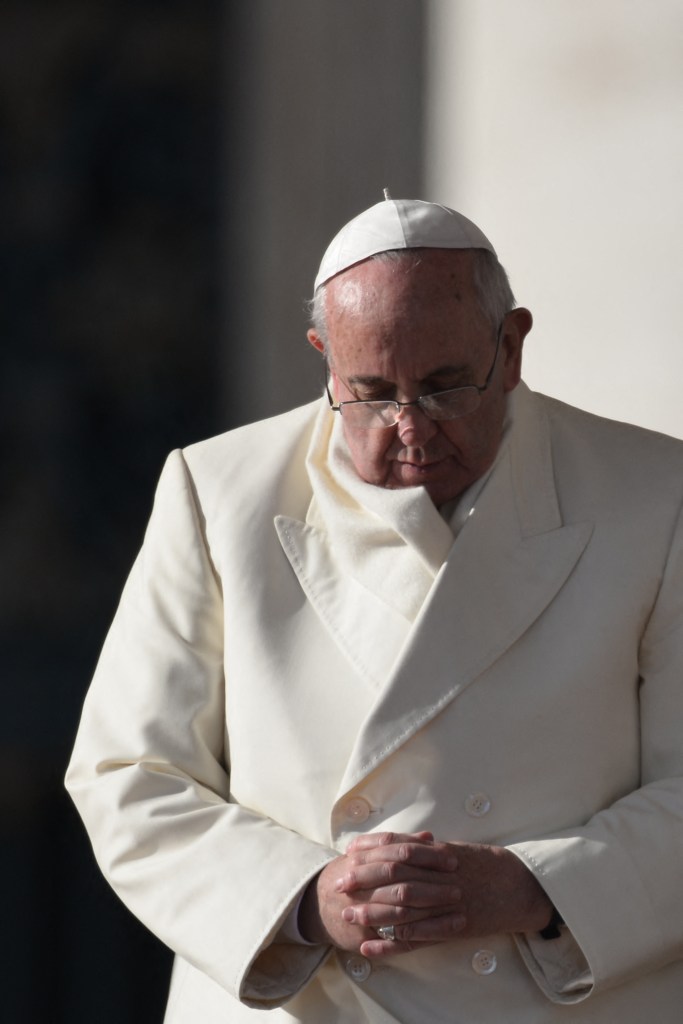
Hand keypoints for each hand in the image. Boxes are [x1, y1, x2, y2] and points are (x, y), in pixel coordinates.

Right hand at [298, 831, 461, 955]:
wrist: (315, 907)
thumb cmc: (350, 877)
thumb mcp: (368, 854)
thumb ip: (398, 845)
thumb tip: (429, 836)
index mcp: (361, 858)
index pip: (397, 851)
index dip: (425, 854)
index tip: (451, 857)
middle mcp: (359, 883)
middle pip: (400, 880)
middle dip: (431, 883)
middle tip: (457, 883)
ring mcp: (361, 910)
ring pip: (400, 910)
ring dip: (431, 910)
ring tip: (458, 907)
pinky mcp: (365, 936)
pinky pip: (396, 939)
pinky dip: (420, 936)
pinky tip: (443, 935)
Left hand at [339, 832, 553, 956]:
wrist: (523, 886)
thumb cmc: (489, 865)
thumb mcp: (458, 848)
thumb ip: (428, 848)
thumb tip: (399, 843)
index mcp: (440, 853)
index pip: (398, 847)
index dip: (371, 850)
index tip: (349, 853)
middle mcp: (441, 876)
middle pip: (395, 876)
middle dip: (364, 880)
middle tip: (339, 884)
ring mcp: (447, 903)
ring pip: (402, 908)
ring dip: (372, 912)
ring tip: (348, 915)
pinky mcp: (453, 928)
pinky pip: (418, 939)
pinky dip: (392, 945)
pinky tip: (371, 947)